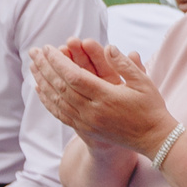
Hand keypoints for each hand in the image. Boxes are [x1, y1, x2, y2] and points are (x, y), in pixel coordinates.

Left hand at [29, 38, 176, 155]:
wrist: (153, 138)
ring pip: (57, 100)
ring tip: (33, 66)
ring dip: (42, 81)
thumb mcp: (144, 82)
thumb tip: (109, 47)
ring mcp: (87, 122)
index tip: (48, 48)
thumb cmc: (151, 107)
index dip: (58, 61)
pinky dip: (47, 100)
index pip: (74, 76)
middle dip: (45, 67)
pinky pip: (60, 114)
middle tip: (34, 51)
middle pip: (61, 87)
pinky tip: (39, 89)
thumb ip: (126, 64)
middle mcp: (93, 111)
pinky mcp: (85, 130)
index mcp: (107, 97)